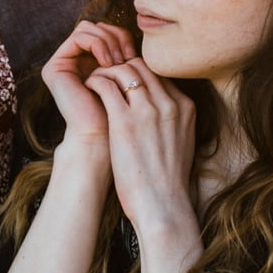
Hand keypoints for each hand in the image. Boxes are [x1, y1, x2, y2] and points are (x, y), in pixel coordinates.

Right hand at [42, 21, 137, 150]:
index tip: (135, 57)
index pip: (106, 31)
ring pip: (88, 28)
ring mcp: (62, 64)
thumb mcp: (128, 76)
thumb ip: (126, 53)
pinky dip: (98, 44)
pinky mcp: (54, 67)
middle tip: (127, 58)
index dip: (123, 37)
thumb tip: (139, 28)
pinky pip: (79, 37)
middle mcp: (73, 61)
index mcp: (89, 62)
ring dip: (108, 41)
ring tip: (118, 62)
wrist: (104, 139)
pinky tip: (108, 63)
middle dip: (115, 36)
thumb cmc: (122, 113)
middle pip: (96, 26)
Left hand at [84, 57, 197, 237]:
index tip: (122, 81)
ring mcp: (148, 111)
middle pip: (141, 65)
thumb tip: (157, 112)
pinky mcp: (125, 122)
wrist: (163, 206)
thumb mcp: (182, 142)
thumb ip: (172, 121)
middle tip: (105, 75)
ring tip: (93, 81)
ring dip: (105, 71)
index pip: (159, 74)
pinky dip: (94, 82)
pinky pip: (106, 86)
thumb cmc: (167, 181)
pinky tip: (87, 89)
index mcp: (185, 107)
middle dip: (120, 66)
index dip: (137, 73)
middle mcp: (169, 104)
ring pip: (122, 70)